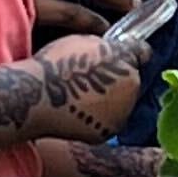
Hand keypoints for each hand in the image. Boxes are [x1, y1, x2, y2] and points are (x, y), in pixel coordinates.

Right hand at [0, 42, 144, 162]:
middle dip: (118, 78)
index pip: (141, 55)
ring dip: (108, 99)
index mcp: (129, 66)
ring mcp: (118, 117)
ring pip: (119, 103)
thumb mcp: (89, 42)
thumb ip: (115, 47)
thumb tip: (132, 48)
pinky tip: (77, 109)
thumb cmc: (57, 65)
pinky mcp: (103, 134)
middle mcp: (131, 94)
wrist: (36, 96)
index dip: (128, 53)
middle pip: (131, 82)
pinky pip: (105, 121)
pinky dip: (97, 116)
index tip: (119, 55)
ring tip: (80, 94)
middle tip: (90, 77)